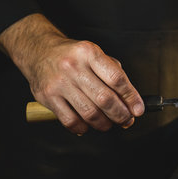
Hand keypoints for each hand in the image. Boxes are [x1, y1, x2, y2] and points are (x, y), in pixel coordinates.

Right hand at [0, 13, 144, 133]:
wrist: (38, 51)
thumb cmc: (72, 55)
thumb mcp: (94, 53)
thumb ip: (112, 72)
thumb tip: (130, 99)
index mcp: (89, 52)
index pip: (117, 79)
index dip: (131, 97)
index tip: (138, 109)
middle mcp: (73, 66)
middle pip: (105, 99)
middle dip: (121, 115)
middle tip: (127, 120)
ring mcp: (59, 82)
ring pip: (89, 113)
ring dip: (104, 124)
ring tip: (109, 124)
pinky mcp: (48, 97)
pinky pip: (70, 121)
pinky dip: (83, 128)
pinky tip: (88, 125)